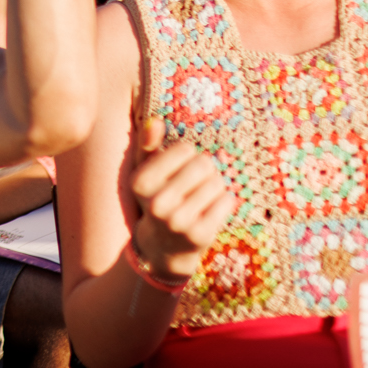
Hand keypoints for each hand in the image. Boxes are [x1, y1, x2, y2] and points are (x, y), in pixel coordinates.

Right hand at [127, 117, 235, 279]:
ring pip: (217, 182)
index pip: (185, 150)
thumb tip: (155, 122)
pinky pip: (227, 201)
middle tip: (197, 183)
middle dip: (206, 170)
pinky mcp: (200, 236)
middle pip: (203, 164)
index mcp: (140, 183)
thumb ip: (148, 145)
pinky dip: (225, 201)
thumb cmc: (158, 198)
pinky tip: (212, 210)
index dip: (188, 156)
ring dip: (215, 186)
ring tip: (204, 197)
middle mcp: (156, 204)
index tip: (180, 169)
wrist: (164, 246)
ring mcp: (178, 222)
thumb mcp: (147, 172)